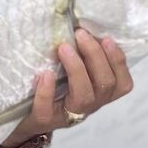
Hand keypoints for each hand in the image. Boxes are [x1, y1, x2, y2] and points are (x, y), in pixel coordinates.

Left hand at [3, 29, 133, 145]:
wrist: (25, 119)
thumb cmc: (54, 90)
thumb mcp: (73, 75)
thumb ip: (83, 58)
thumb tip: (84, 27)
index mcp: (100, 94)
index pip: (122, 83)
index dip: (118, 61)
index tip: (106, 38)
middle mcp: (90, 106)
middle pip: (105, 85)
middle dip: (95, 56)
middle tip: (80, 34)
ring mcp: (68, 115)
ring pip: (84, 96)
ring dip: (76, 69)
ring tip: (63, 48)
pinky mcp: (45, 120)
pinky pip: (47, 108)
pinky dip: (47, 90)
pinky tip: (45, 74)